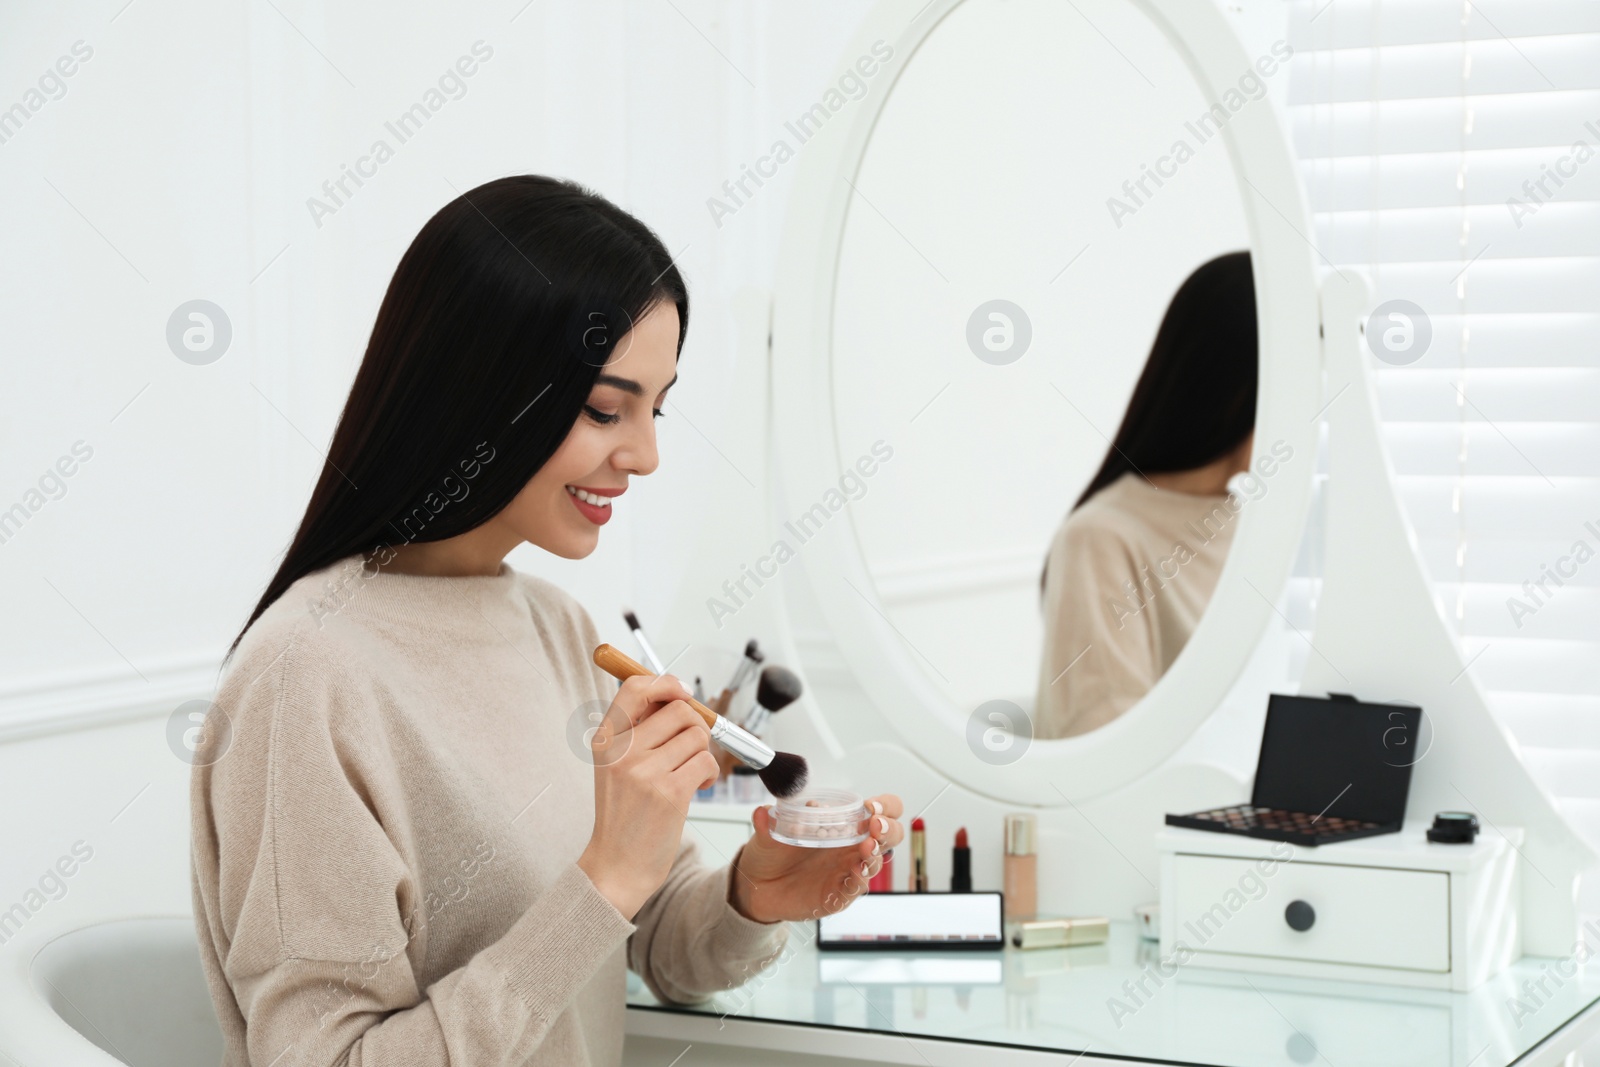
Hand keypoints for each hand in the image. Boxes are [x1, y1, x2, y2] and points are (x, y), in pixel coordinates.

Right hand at [577, 673, 718, 919]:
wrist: (617, 866)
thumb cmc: (625, 814)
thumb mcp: (617, 765)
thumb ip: (641, 730)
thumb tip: (677, 695)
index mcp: (604, 739)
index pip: (635, 688)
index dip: (665, 683)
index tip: (682, 693)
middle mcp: (621, 751)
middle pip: (679, 709)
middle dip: (696, 725)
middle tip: (690, 748)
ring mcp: (644, 772)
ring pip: (697, 735)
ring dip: (702, 753)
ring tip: (689, 774)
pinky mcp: (669, 793)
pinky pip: (706, 761)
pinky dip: (709, 774)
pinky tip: (695, 788)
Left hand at [728, 794, 904, 922]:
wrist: (757, 885)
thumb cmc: (773, 854)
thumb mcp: (768, 833)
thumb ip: (767, 822)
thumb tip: (763, 812)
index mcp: (843, 824)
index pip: (880, 810)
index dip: (885, 806)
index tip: (871, 806)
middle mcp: (851, 847)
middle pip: (890, 835)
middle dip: (888, 828)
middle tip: (874, 825)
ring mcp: (847, 870)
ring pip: (876, 861)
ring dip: (874, 853)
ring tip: (866, 847)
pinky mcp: (838, 894)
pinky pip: (856, 888)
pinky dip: (858, 880)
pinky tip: (855, 872)